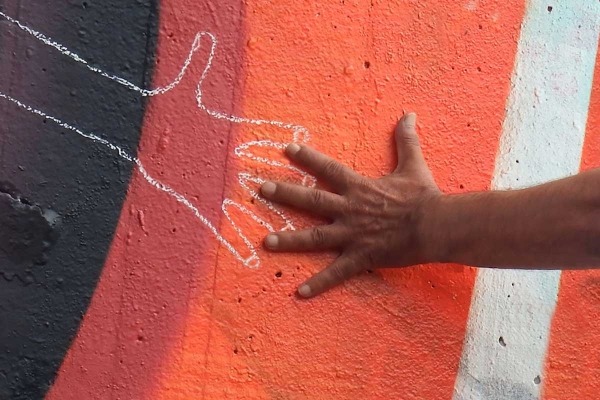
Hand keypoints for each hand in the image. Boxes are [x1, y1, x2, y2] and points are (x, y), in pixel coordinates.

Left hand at [260, 113, 441, 297]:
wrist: (436, 225)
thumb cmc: (424, 196)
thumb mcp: (413, 164)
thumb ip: (406, 139)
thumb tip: (409, 113)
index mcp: (359, 188)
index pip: (328, 169)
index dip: (307, 158)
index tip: (285, 149)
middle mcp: (350, 210)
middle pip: (312, 200)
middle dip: (285, 194)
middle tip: (261, 190)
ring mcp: (353, 235)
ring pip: (315, 237)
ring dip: (289, 240)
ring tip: (266, 241)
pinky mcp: (361, 257)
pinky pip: (337, 273)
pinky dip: (319, 284)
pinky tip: (299, 294)